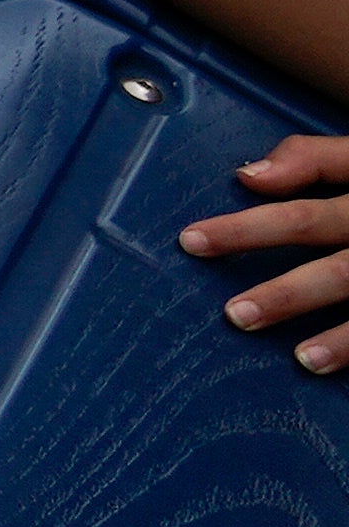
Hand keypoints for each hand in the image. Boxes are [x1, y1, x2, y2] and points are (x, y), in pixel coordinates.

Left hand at [178, 134, 348, 375]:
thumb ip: (314, 158)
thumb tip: (249, 174)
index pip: (304, 214)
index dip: (247, 228)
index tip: (192, 242)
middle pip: (340, 269)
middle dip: (288, 293)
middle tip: (235, 314)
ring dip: (344, 337)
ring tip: (302, 357)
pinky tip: (342, 369)